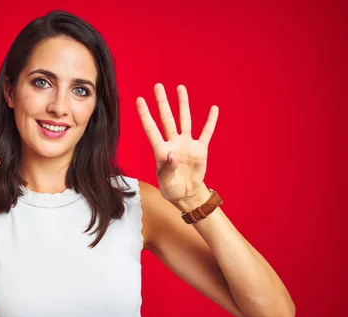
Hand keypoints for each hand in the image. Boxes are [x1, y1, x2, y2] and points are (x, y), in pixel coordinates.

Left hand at [136, 83, 217, 210]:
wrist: (187, 193)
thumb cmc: (171, 188)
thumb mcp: (166, 182)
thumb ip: (168, 168)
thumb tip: (173, 154)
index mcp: (160, 150)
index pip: (151, 128)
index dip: (145, 114)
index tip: (139, 100)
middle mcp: (173, 142)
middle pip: (166, 118)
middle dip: (162, 102)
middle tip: (157, 86)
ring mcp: (187, 144)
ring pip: (184, 120)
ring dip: (183, 104)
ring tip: (180, 88)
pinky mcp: (200, 149)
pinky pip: (206, 132)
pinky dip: (210, 121)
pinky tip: (214, 109)